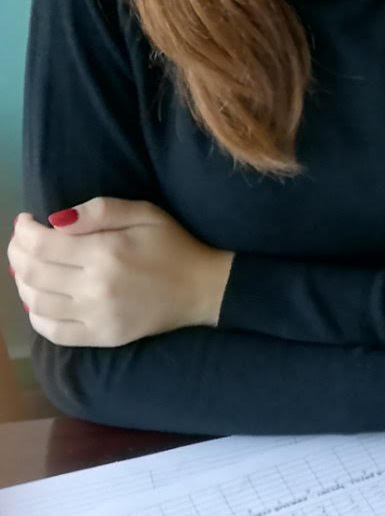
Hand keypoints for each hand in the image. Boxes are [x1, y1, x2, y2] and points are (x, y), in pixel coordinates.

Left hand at [8, 199, 233, 346]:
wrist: (202, 288)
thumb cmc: (173, 244)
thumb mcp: (146, 213)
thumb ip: (101, 210)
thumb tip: (56, 220)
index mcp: (106, 252)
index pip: (43, 245)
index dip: (24, 232)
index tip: (25, 221)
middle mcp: (95, 287)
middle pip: (33, 273)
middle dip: (18, 253)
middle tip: (21, 242)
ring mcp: (96, 317)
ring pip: (36, 302)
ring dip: (23, 282)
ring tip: (29, 267)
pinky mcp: (100, 337)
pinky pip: (52, 331)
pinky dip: (36, 315)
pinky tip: (40, 299)